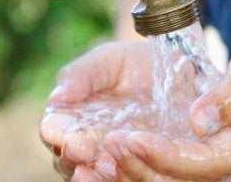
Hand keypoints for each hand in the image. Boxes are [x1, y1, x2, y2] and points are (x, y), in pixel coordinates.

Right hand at [40, 40, 152, 179]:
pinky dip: (126, 178)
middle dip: (75, 157)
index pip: (55, 130)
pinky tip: (130, 174)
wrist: (175, 72)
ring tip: (105, 167)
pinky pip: (128, 178)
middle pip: (69, 159)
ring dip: (98, 175)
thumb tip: (56, 98)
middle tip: (86, 152)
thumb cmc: (133, 64)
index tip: (71, 136)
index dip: (59, 134)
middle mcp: (85, 144)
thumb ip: (81, 75)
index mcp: (69, 118)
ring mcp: (111, 159)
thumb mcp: (108, 61)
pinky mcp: (139, 167)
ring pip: (96, 175)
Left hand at [103, 33, 230, 180]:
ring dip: (137, 176)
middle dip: (143, 170)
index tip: (132, 138)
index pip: (210, 162)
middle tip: (108, 145)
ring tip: (103, 155)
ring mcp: (230, 176)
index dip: (168, 157)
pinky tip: (115, 160)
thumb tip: (200, 120)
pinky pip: (176, 181)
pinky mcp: (213, 173)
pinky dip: (144, 172)